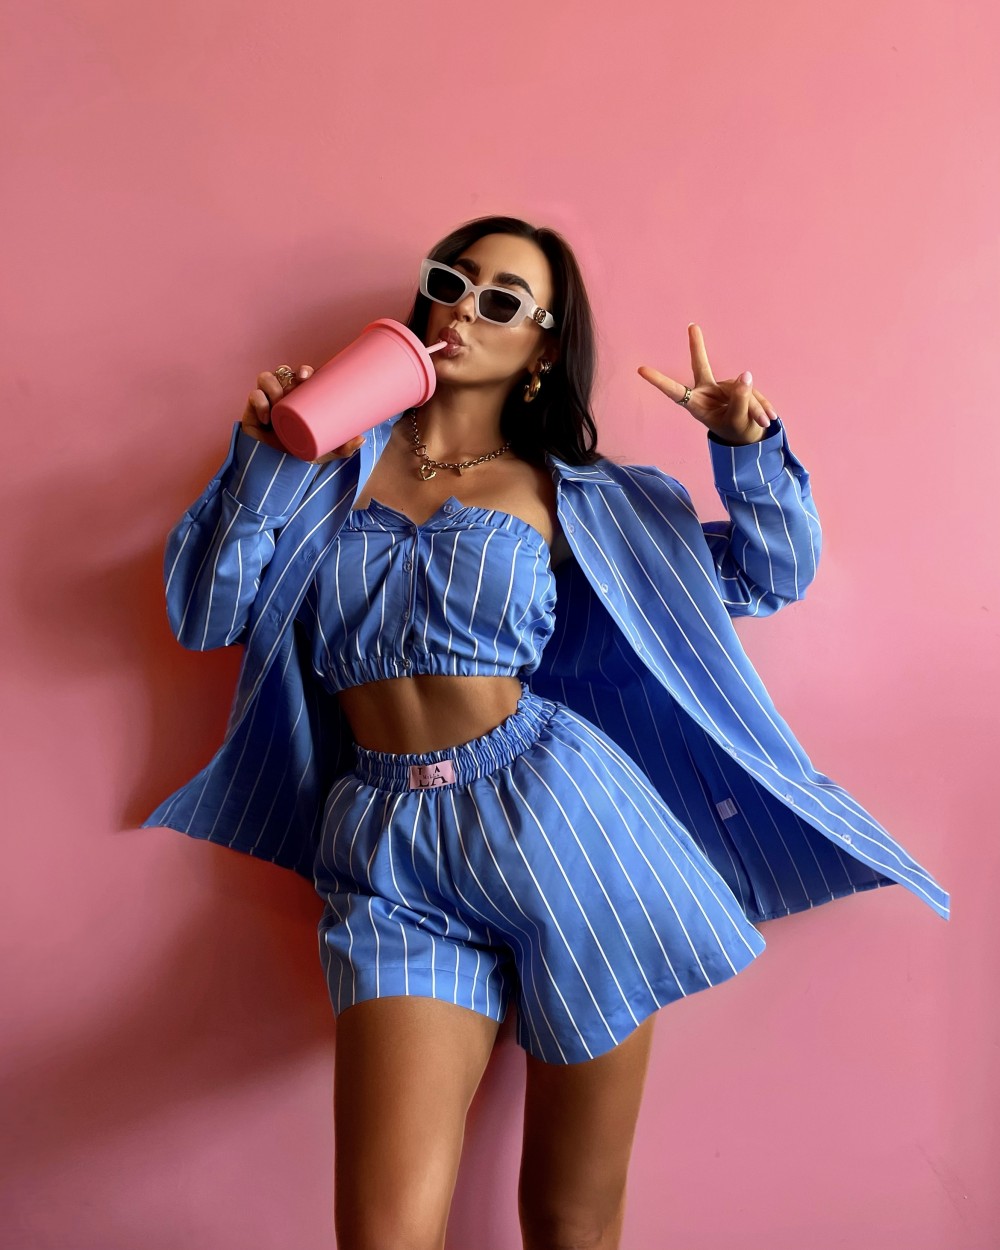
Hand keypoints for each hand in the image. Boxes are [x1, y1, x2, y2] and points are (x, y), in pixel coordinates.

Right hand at [242, 365, 365, 463]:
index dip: (305, 370)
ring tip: (279, 404)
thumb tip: (361, 438)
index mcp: (301, 398)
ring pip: (266, 378)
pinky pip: (253, 396)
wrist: (275, 468)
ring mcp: (266, 400)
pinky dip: (259, 403)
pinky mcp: (251, 409)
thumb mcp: (323, 451)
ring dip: (273, 387)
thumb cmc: (300, 453)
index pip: (302, 376)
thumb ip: (342, 448)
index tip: (307, 376)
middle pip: (285, 372)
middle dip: (289, 375)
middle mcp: (283, 394)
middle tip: (297, 385)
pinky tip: (266, 416)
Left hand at [637, 325, 777, 445]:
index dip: (659, 381)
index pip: (675, 392)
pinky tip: (769, 416)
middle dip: (697, 346)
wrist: (749, 435)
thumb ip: (741, 400)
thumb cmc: (736, 432)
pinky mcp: (738, 384)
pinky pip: (752, 389)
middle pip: (700, 365)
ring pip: (741, 388)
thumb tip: (745, 374)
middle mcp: (706, 392)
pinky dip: (762, 405)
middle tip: (692, 326)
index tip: (640, 369)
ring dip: (755, 406)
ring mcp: (722, 386)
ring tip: (765, 421)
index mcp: (696, 406)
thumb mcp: (738, 421)